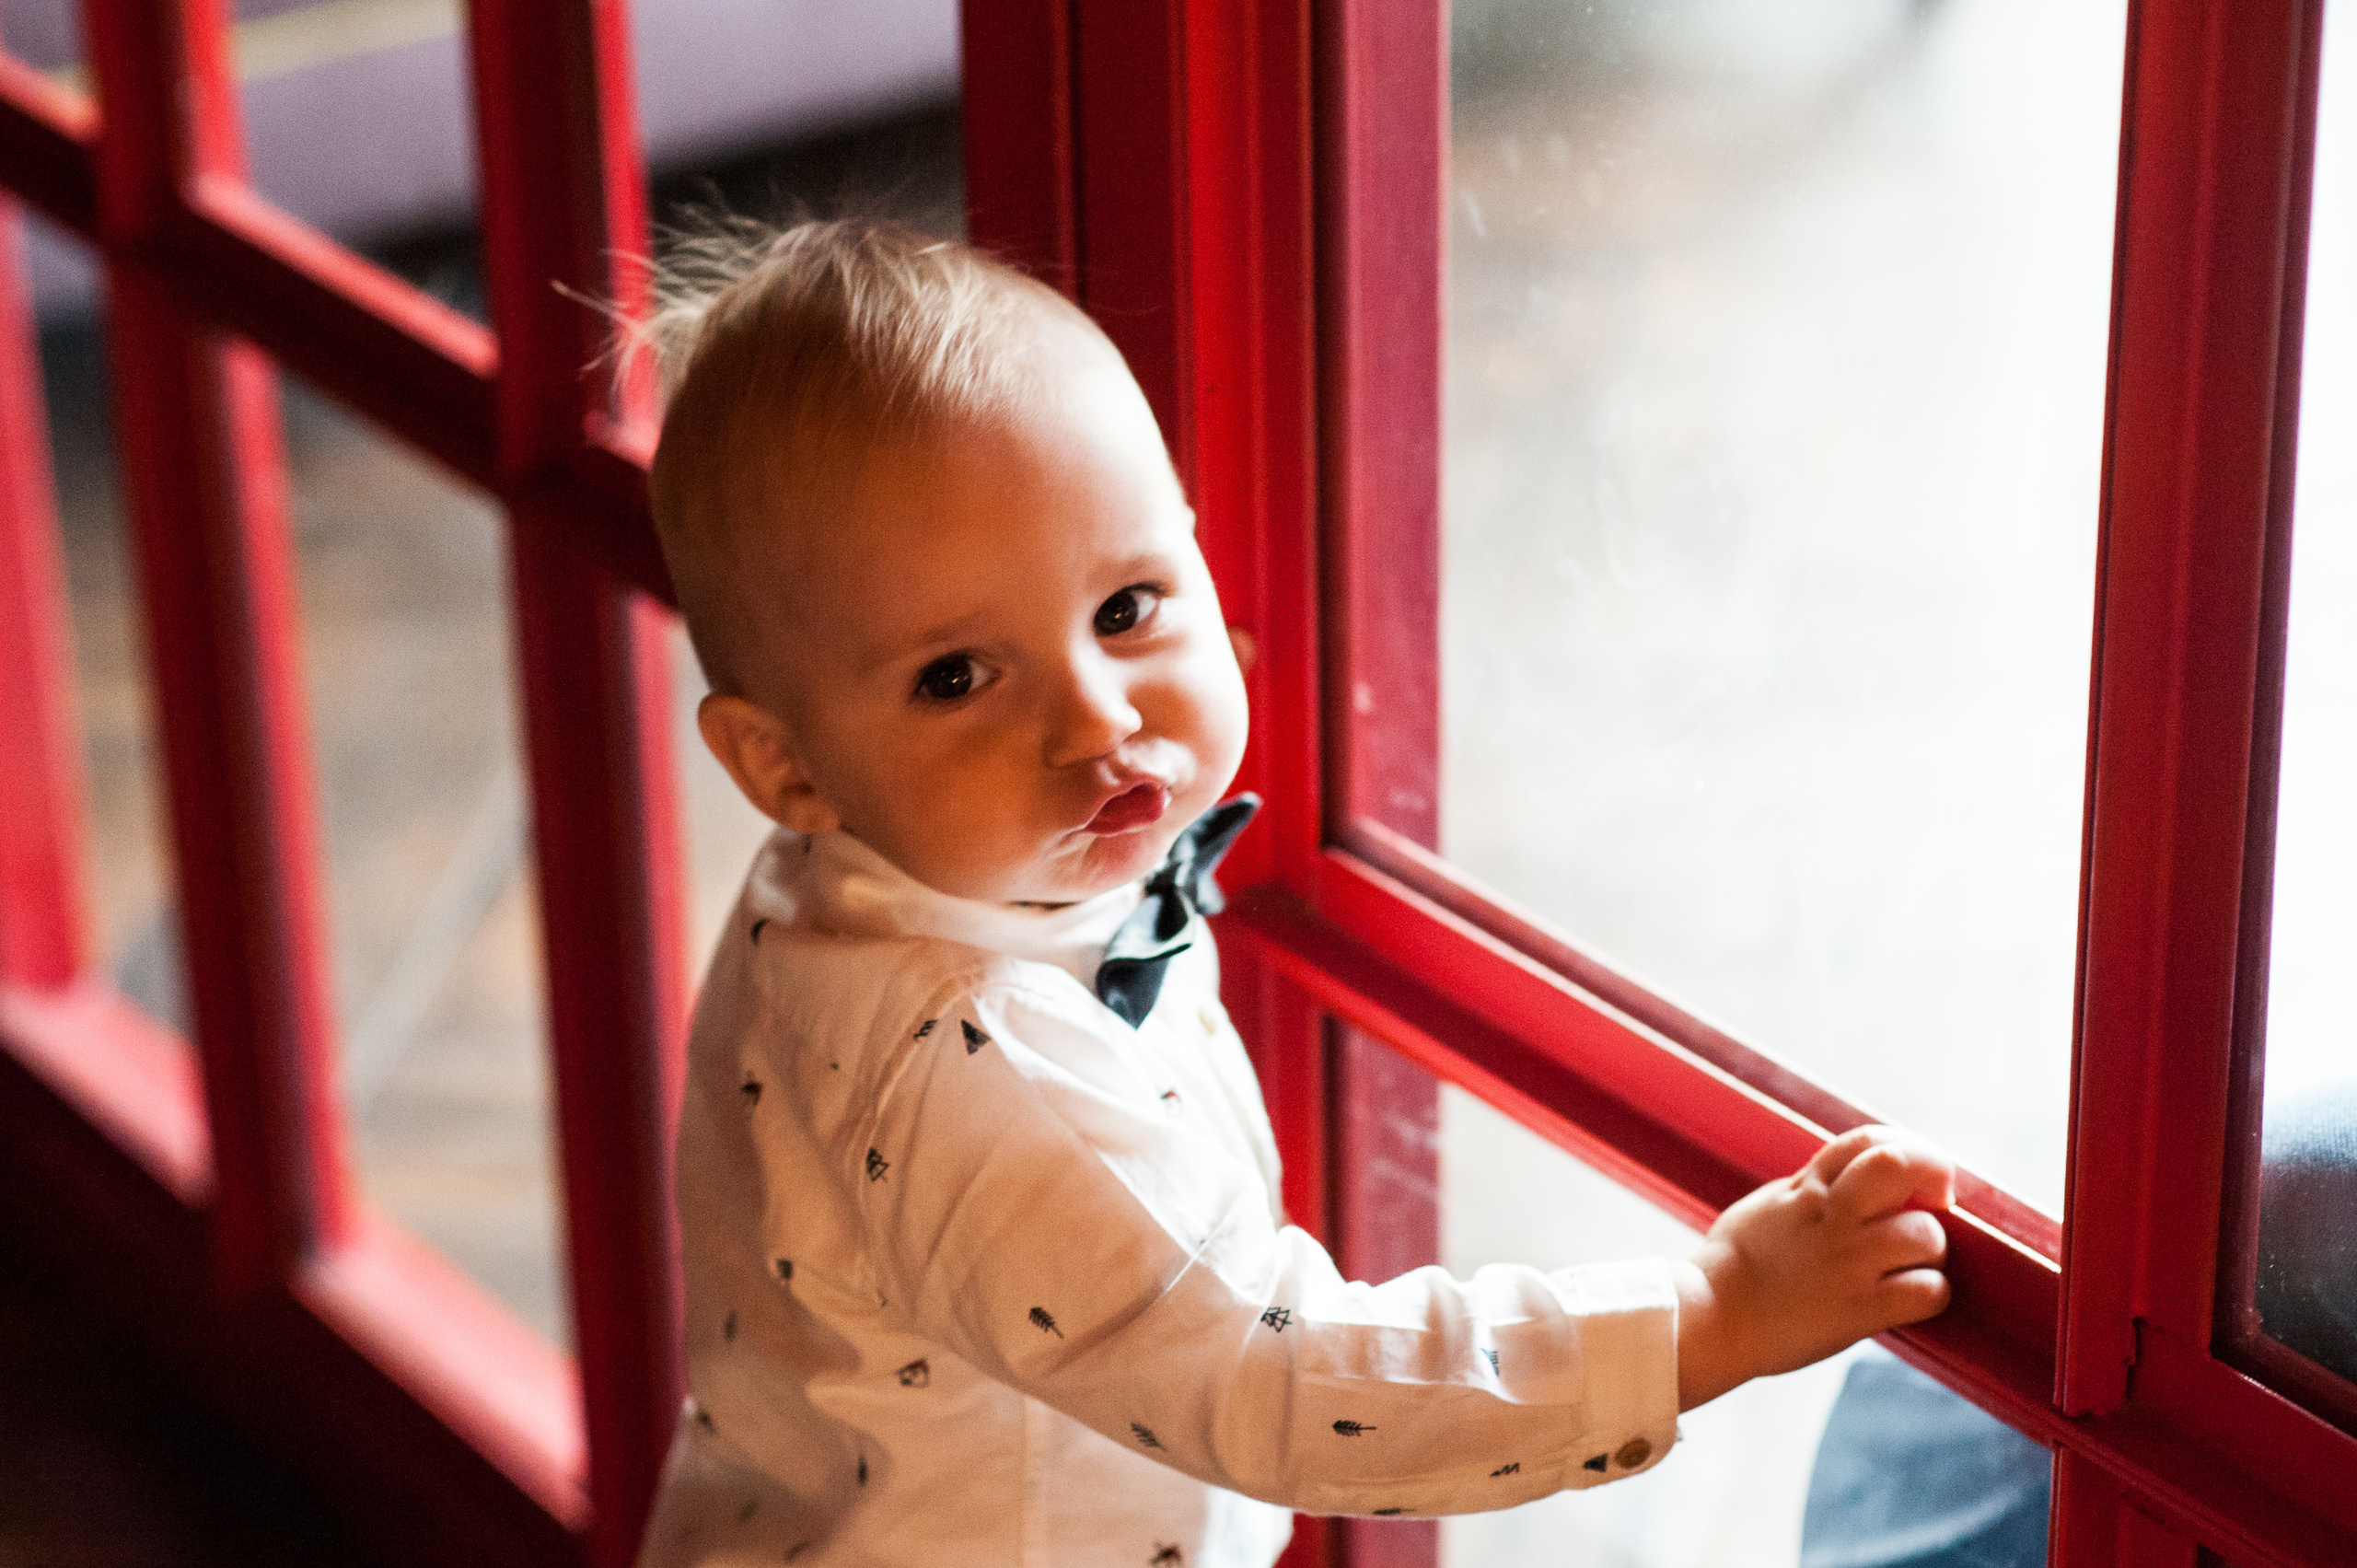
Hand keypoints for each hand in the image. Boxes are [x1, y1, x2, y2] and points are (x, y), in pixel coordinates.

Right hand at [1672, 1126, 1953, 1410]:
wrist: (1709, 1318)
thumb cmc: (1731, 1267)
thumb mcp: (1769, 1207)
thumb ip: (1812, 1191)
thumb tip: (1847, 1181)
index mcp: (1807, 1189)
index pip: (1869, 1141)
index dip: (1908, 1147)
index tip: (1917, 1174)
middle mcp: (1831, 1217)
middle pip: (1900, 1166)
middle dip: (1935, 1173)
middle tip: (1939, 1199)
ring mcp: (1846, 1262)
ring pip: (1926, 1235)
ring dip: (1931, 1249)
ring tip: (1914, 1264)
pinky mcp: (1859, 1310)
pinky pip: (1926, 1292)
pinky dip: (1931, 1293)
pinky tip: (1912, 1297)